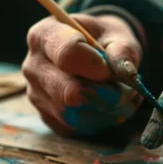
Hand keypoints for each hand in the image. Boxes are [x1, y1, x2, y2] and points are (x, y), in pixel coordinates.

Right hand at [22, 14, 142, 135]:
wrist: (95, 55)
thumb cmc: (105, 41)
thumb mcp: (119, 36)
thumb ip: (124, 52)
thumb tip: (127, 73)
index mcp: (45, 35)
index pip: (68, 55)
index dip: (97, 67)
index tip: (112, 70)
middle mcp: (34, 66)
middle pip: (70, 93)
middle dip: (108, 95)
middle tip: (129, 88)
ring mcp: (37, 94)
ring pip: (75, 115)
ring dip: (110, 111)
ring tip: (125, 96)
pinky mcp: (48, 117)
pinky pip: (78, 128)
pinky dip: (103, 121)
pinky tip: (113, 107)